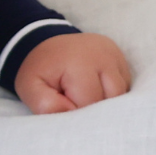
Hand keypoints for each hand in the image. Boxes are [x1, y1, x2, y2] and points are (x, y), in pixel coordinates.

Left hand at [14, 32, 131, 113]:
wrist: (48, 42)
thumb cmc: (41, 69)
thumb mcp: (30, 86)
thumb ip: (43, 103)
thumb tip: (69, 112)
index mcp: (79, 63)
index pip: (89, 104)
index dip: (75, 111)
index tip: (63, 102)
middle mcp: (104, 58)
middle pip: (109, 101)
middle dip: (92, 108)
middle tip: (74, 99)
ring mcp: (116, 57)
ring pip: (121, 95)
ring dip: (105, 102)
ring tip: (85, 94)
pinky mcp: (123, 61)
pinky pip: (126, 87)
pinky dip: (113, 94)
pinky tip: (97, 89)